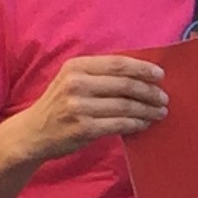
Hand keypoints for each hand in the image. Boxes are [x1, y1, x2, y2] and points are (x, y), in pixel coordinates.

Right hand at [20, 54, 167, 160]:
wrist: (33, 133)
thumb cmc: (59, 105)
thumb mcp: (72, 80)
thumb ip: (100, 74)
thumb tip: (141, 74)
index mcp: (76, 66)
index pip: (118, 63)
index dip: (142, 68)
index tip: (160, 75)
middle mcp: (76, 83)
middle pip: (125, 84)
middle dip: (150, 92)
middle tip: (164, 98)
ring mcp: (79, 107)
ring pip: (125, 105)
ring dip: (147, 109)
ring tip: (160, 112)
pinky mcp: (83, 128)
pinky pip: (119, 124)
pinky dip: (136, 124)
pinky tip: (144, 124)